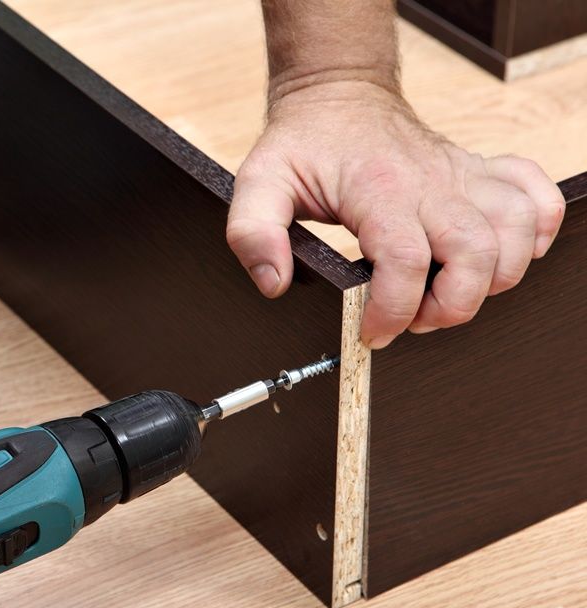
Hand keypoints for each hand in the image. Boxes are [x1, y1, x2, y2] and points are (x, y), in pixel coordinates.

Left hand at [227, 81, 564, 347]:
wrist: (337, 94)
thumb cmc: (303, 142)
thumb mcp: (257, 183)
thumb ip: (252, 233)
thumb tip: (273, 283)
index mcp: (377, 189)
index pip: (405, 261)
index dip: (392, 310)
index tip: (371, 331)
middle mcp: (430, 182)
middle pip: (476, 254)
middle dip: (451, 306)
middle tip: (414, 319)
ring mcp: (461, 176)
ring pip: (516, 233)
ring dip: (495, 279)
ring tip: (449, 293)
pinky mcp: (479, 172)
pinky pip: (535, 198)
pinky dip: (536, 232)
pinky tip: (505, 253)